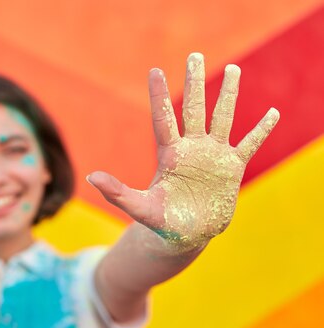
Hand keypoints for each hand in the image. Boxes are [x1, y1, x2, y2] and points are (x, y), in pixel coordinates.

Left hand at [87, 53, 278, 249]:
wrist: (186, 236)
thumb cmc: (160, 223)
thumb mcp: (139, 208)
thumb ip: (117, 193)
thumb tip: (90, 177)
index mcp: (169, 156)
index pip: (163, 119)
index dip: (159, 96)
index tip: (154, 71)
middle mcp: (191, 149)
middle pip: (193, 109)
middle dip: (195, 83)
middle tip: (195, 55)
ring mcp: (212, 156)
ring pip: (222, 119)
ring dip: (229, 95)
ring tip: (236, 70)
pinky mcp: (231, 168)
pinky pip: (249, 144)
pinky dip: (261, 130)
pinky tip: (272, 113)